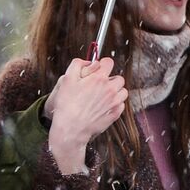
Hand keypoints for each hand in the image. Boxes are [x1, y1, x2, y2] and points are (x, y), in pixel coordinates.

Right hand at [45, 57, 126, 173]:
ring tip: (102, 96)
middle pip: (118, 77)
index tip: (98, 69)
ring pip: (122, 91)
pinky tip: (104, 106)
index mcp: (99, 78)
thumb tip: (87, 61)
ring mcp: (114, 102)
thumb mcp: (67, 79)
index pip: (109, 62)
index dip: (102, 64)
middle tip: (98, 85)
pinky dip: (115, 103)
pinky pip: (121, 104)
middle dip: (109, 79)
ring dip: (115, 91)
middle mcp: (110, 89)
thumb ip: (77, 64)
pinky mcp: (115, 114)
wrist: (71, 128)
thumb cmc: (67, 105)